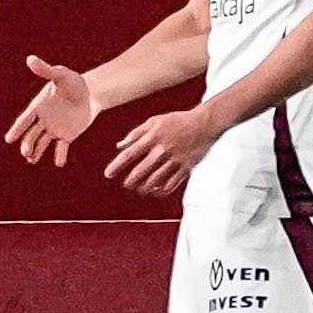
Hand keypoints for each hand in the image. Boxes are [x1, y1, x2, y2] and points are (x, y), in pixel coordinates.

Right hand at [6, 56, 98, 166]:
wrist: (91, 93)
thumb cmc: (74, 82)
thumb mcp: (60, 75)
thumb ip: (46, 70)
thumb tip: (30, 59)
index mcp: (39, 106)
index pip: (25, 120)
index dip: (17, 129)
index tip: (9, 139)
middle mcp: (43, 120)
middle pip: (31, 135)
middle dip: (27, 144)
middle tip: (25, 152)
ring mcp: (54, 129)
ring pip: (41, 143)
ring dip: (36, 152)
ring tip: (31, 160)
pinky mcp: (66, 136)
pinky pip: (61, 148)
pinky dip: (59, 155)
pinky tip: (59, 163)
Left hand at [105, 106, 220, 197]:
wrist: (204, 123)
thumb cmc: (178, 121)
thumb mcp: (154, 121)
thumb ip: (135, 133)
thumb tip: (119, 145)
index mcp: (153, 136)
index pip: (130, 153)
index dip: (117, 165)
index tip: (108, 174)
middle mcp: (163, 149)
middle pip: (142, 170)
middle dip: (131, 180)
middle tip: (126, 184)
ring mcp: (175, 159)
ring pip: (156, 179)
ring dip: (145, 187)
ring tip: (139, 189)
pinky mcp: (186, 167)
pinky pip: (172, 183)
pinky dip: (163, 190)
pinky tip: (156, 191)